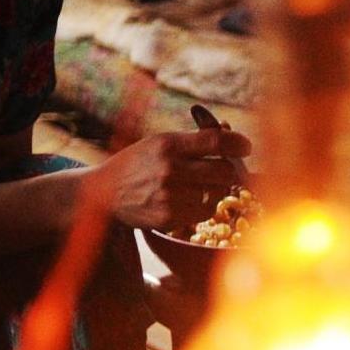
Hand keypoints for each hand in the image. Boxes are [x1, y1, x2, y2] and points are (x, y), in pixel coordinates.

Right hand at [100, 128, 250, 230]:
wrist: (104, 193)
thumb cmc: (139, 163)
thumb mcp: (160, 142)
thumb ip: (195, 139)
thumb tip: (231, 132)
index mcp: (168, 144)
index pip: (217, 141)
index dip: (238, 144)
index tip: (246, 146)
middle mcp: (170, 169)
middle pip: (225, 171)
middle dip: (228, 169)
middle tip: (223, 169)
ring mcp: (170, 196)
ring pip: (219, 193)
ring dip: (216, 189)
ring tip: (200, 184)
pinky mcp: (169, 217)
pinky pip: (206, 212)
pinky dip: (204, 205)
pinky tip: (188, 199)